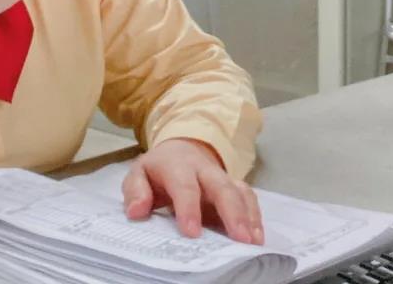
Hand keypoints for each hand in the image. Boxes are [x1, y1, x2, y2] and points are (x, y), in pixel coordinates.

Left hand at [122, 138, 263, 244]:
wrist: (181, 149)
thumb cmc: (159, 169)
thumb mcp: (139, 173)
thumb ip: (135, 191)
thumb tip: (136, 211)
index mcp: (178, 166)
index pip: (185, 186)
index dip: (189, 208)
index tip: (192, 233)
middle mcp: (205, 170)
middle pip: (222, 187)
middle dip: (232, 213)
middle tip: (240, 239)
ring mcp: (222, 177)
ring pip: (239, 192)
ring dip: (248, 216)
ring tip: (253, 242)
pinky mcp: (234, 185)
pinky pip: (249, 197)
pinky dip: (255, 216)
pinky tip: (257, 236)